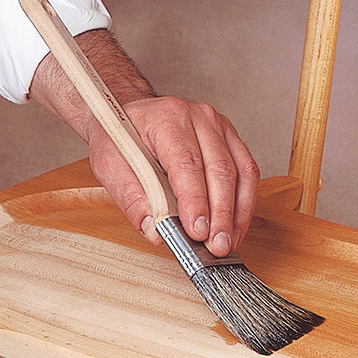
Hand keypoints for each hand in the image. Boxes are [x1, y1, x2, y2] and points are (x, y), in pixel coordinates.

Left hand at [29, 29, 258, 257]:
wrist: (129, 112)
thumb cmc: (121, 137)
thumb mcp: (109, 165)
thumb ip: (131, 198)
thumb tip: (156, 232)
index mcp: (168, 119)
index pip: (187, 164)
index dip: (195, 201)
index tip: (197, 231)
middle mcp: (200, 118)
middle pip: (220, 170)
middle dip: (221, 213)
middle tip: (217, 245)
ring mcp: (220, 127)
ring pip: (241, 172)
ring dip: (237, 213)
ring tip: (228, 241)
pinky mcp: (231, 139)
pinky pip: (248, 172)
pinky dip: (244, 203)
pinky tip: (235, 226)